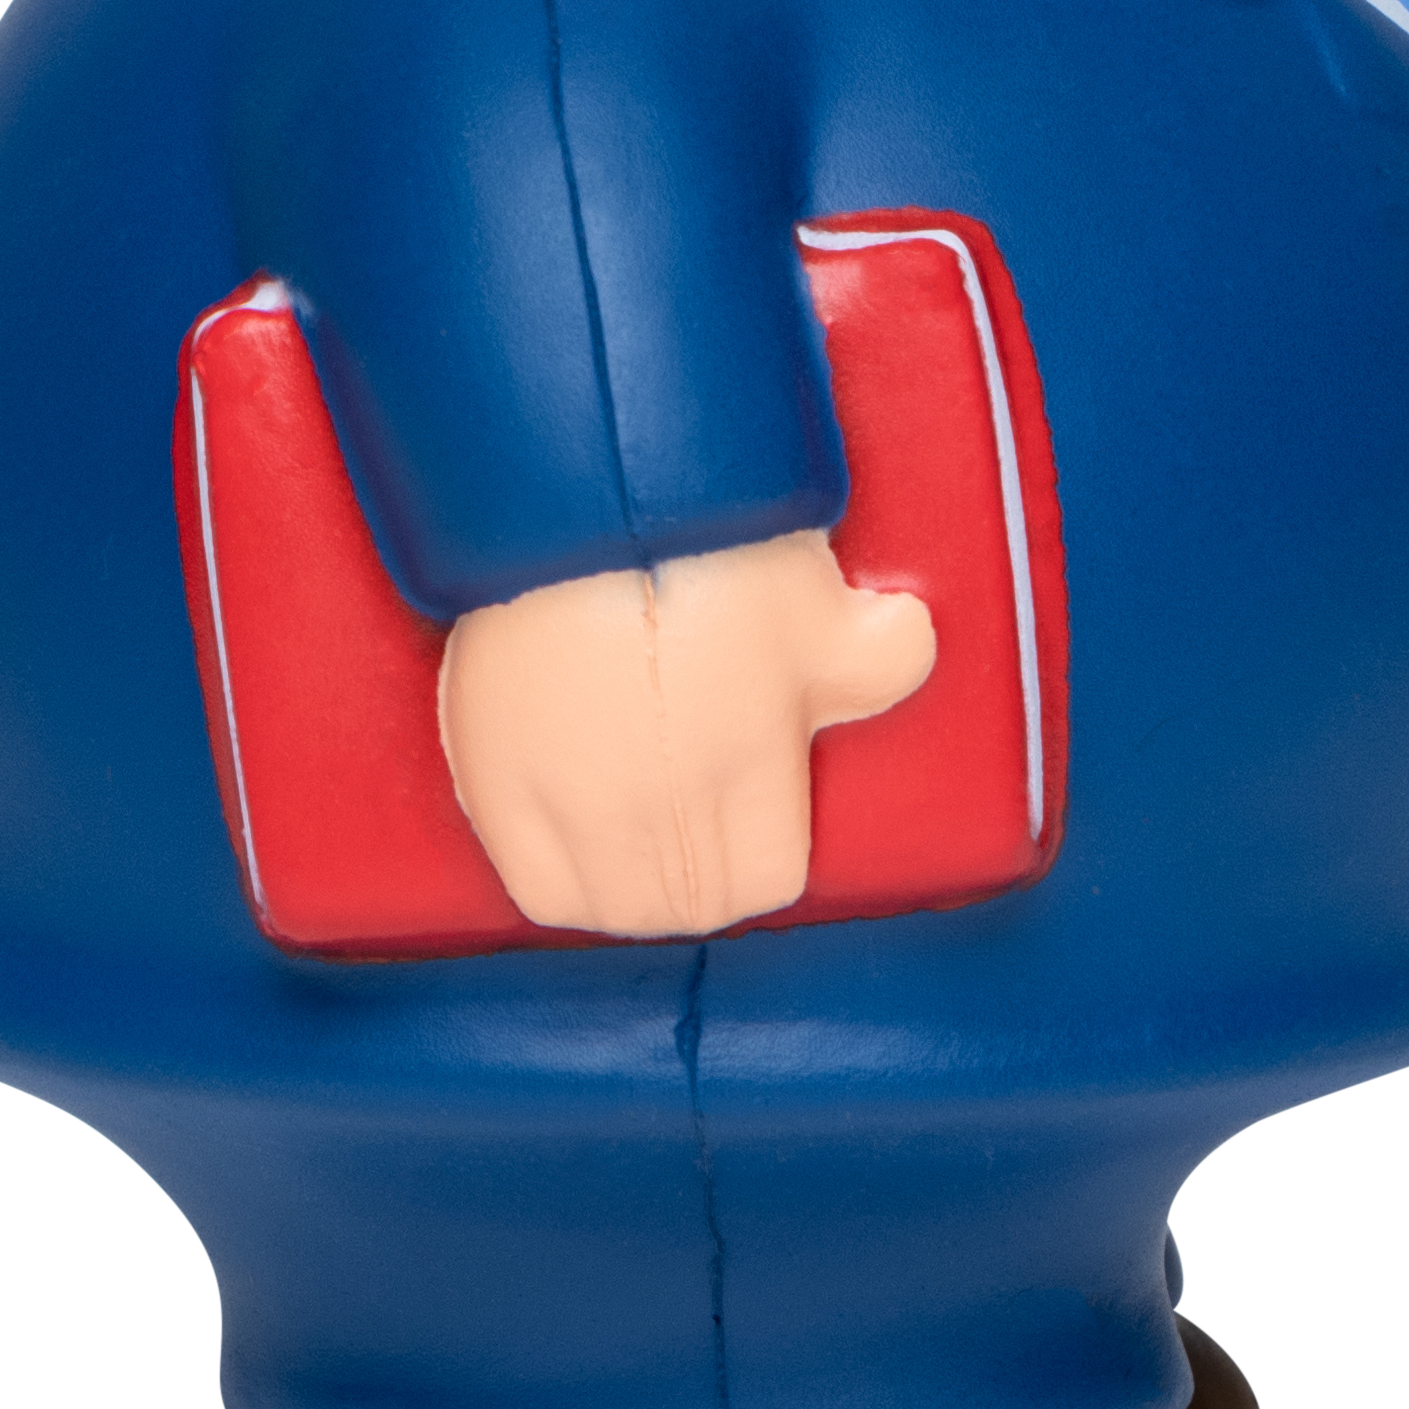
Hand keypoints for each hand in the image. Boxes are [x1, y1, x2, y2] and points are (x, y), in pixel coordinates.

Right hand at [437, 532, 934, 937]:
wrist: (579, 497)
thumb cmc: (704, 536)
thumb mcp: (822, 596)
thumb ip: (883, 651)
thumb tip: (909, 645)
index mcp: (751, 767)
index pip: (768, 880)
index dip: (763, 853)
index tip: (750, 825)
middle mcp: (667, 805)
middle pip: (692, 907)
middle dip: (704, 881)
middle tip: (695, 837)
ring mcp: (577, 803)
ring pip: (615, 911)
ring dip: (633, 892)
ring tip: (635, 851)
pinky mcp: (500, 782)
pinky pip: (539, 889)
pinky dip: (561, 885)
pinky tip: (572, 850)